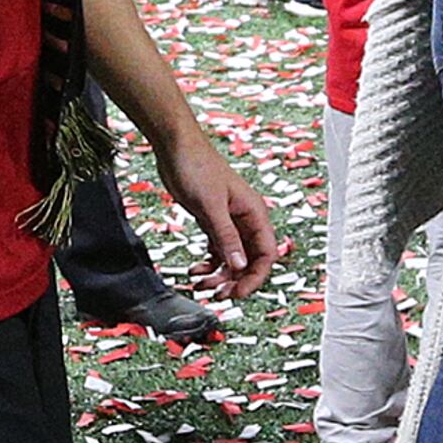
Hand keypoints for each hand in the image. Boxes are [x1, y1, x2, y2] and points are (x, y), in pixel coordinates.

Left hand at [157, 132, 281, 300]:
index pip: (266, 254)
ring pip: (232, 259)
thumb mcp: (211, 206)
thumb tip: (239, 265)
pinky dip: (208, 264)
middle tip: (218, 294)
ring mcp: (228, 221)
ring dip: (219, 276)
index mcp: (254, 213)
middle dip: (236, 280)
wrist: (176, 148)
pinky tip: (195, 270)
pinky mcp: (212, 221)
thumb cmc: (198, 167)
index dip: (255, 277)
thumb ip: (226, 236)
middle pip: (250, 261)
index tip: (238, 293)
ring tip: (201, 284)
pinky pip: (217, 250)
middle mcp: (245, 220)